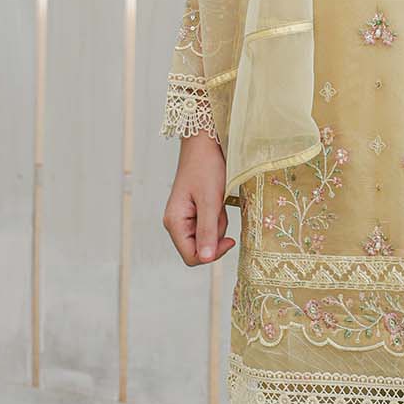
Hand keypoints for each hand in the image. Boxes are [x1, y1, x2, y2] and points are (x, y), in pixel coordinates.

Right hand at [163, 133, 234, 264]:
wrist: (204, 144)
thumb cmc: (206, 168)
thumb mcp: (210, 201)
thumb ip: (208, 231)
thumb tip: (205, 259)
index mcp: (174, 223)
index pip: (191, 257)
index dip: (211, 254)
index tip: (230, 239)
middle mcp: (175, 223)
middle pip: (200, 248)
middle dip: (216, 235)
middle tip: (221, 212)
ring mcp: (183, 218)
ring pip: (206, 237)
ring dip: (218, 224)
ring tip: (219, 201)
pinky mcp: (193, 211)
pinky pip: (209, 224)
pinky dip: (217, 216)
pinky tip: (218, 200)